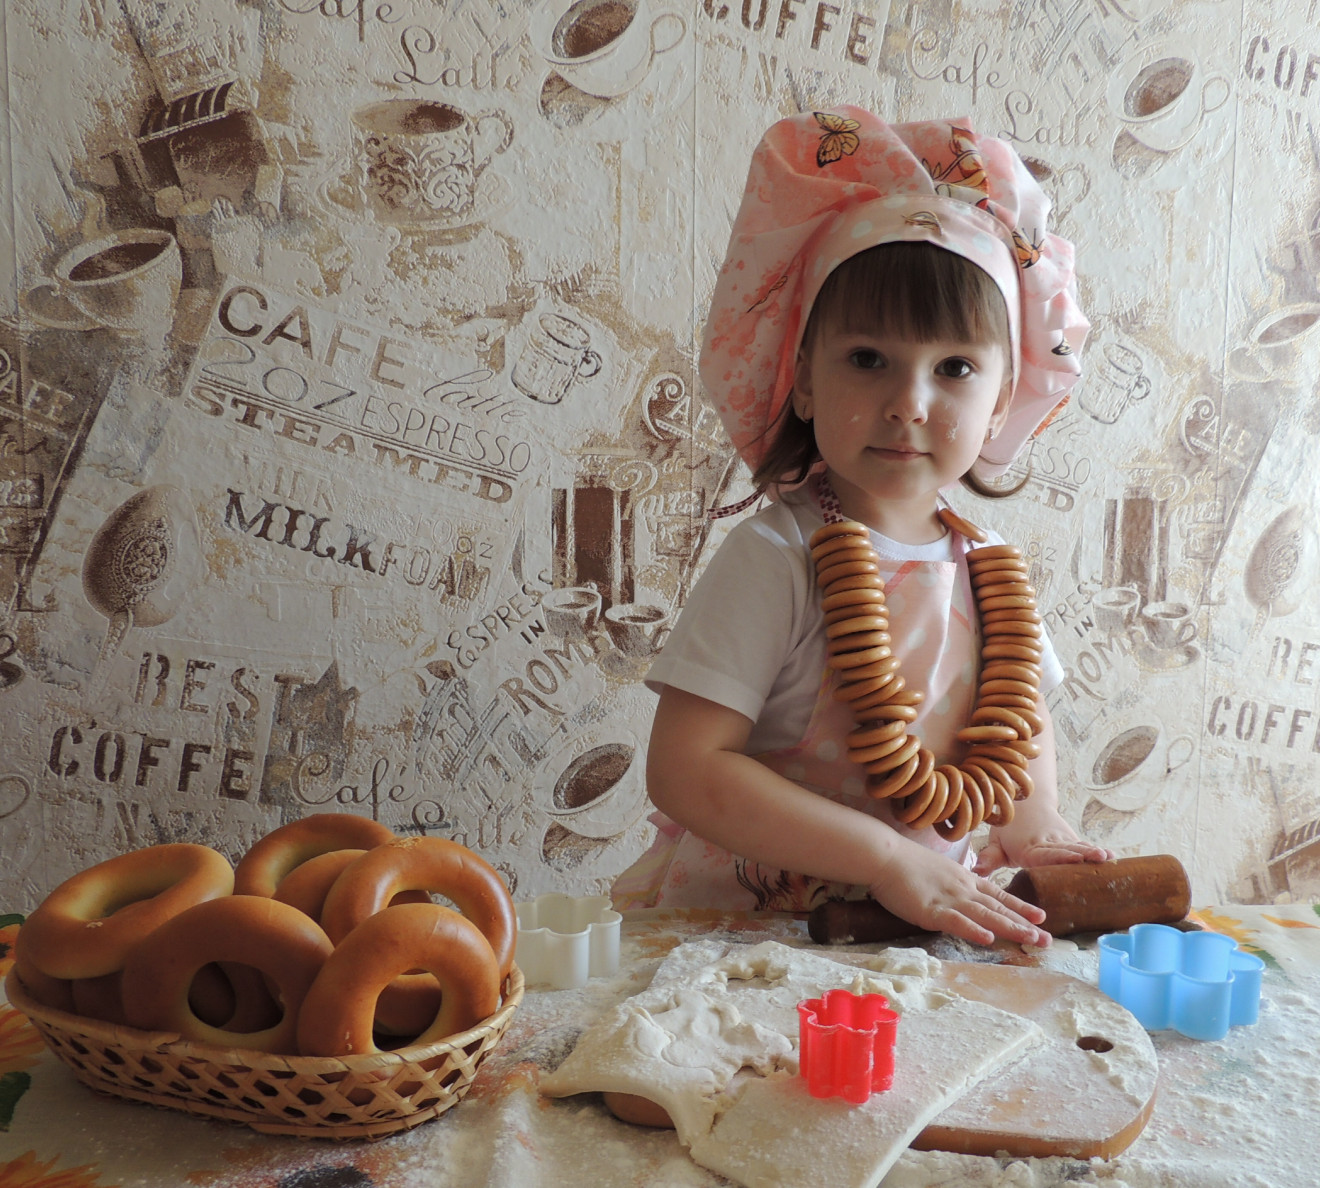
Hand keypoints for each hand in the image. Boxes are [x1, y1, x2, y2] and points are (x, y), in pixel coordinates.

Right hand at [868, 839, 1050, 947]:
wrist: (884, 854)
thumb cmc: (904, 861)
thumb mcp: (937, 869)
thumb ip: (950, 882)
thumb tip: (957, 893)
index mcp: (964, 879)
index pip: (998, 895)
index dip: (1020, 906)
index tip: (1041, 916)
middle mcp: (963, 889)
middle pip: (999, 908)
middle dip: (1025, 924)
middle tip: (1048, 939)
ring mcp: (949, 899)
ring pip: (985, 916)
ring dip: (1010, 928)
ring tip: (1032, 939)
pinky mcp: (931, 910)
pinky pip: (956, 922)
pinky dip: (973, 931)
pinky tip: (989, 939)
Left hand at [974, 821, 1113, 877]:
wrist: (1025, 803)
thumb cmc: (1008, 828)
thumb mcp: (995, 841)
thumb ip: (989, 858)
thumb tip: (976, 871)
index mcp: (1029, 849)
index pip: (1045, 855)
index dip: (1059, 858)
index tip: (1072, 859)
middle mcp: (1048, 843)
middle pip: (1066, 851)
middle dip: (1082, 856)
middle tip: (1099, 859)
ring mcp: (1062, 840)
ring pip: (1078, 847)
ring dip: (1093, 852)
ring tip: (1108, 858)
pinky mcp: (1071, 839)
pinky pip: (1084, 845)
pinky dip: (1097, 850)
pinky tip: (1113, 857)